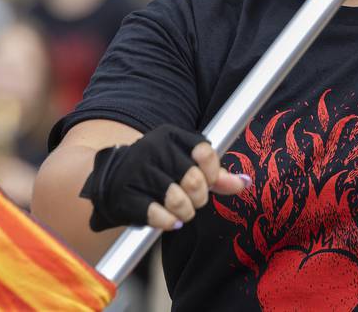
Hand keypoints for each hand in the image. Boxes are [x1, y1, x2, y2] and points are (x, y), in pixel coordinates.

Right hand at [79, 124, 249, 231]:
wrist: (112, 179)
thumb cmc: (158, 172)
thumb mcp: (186, 164)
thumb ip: (216, 175)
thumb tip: (246, 182)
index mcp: (171, 136)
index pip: (205, 152)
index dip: (212, 173)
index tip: (208, 181)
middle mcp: (153, 148)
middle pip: (194, 181)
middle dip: (199, 198)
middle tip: (192, 201)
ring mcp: (137, 171)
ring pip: (177, 200)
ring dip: (184, 213)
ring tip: (180, 212)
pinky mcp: (124, 194)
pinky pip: (156, 214)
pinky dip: (167, 222)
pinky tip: (167, 220)